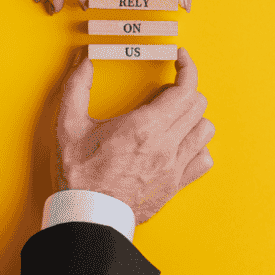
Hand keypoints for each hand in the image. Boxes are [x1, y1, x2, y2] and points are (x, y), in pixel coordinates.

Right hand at [51, 46, 214, 223]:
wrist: (89, 216)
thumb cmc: (79, 174)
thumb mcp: (69, 126)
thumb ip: (77, 88)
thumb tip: (85, 61)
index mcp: (144, 127)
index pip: (185, 89)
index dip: (188, 68)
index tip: (181, 58)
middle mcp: (165, 146)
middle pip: (198, 105)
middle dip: (185, 89)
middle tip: (167, 89)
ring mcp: (174, 167)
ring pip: (205, 130)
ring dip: (193, 117)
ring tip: (173, 116)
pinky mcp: (176, 185)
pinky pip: (203, 159)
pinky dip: (196, 147)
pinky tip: (179, 144)